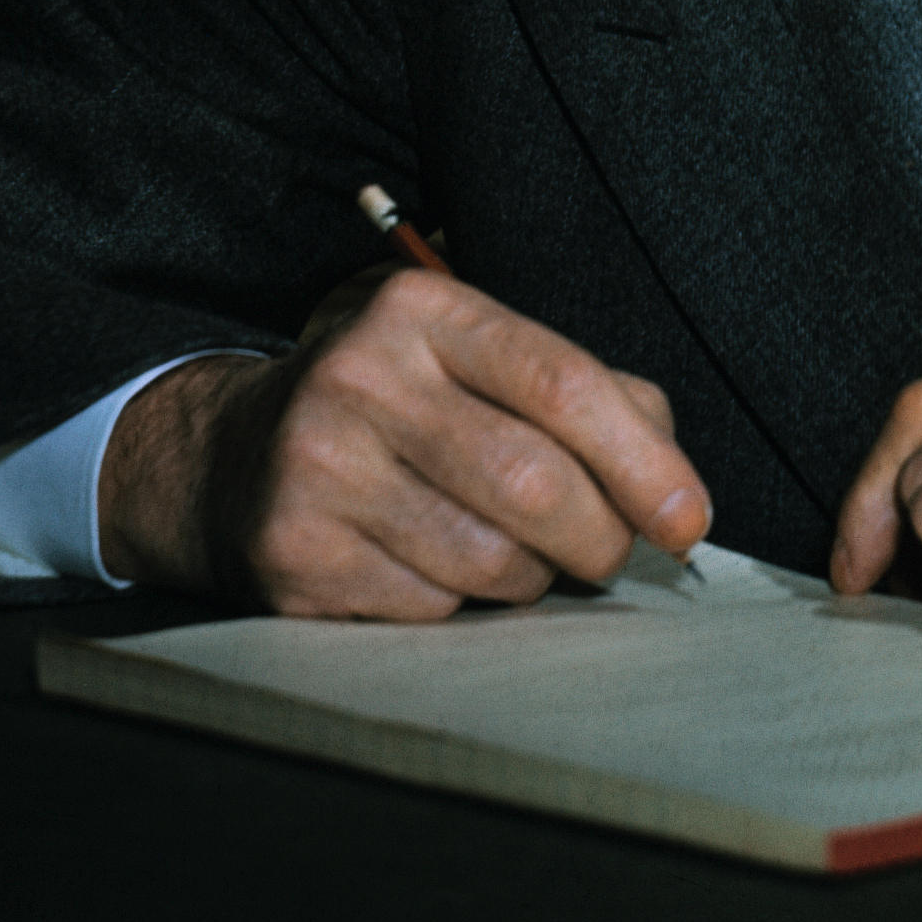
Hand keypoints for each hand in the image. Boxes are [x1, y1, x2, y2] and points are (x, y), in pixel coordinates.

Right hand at [99, 266, 710, 616]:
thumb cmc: (399, 409)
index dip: (643, 463)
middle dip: (598, 537)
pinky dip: (459, 605)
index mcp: (424, 312)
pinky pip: (432, 609)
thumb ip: (589, 398)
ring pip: (490, 561)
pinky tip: (432, 568)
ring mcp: (320, 468)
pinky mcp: (296, 555)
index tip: (689, 520)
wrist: (233, 457)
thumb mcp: (481, 365)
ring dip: (530, 578)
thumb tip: (672, 487)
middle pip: (534, 484)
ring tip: (510, 552)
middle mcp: (363, 378)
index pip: (562, 384)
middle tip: (607, 552)